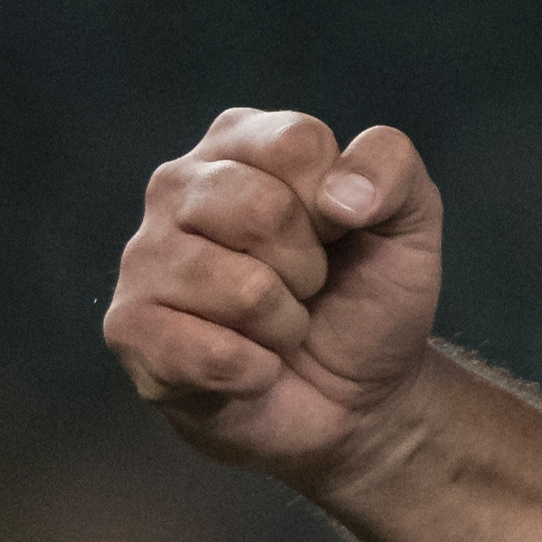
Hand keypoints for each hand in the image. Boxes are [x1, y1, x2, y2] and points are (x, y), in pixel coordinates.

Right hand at [103, 108, 444, 495]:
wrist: (354, 400)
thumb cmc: (367, 296)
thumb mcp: (411, 219)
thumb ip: (393, 167)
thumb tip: (341, 195)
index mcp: (240, 141)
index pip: (296, 145)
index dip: (341, 204)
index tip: (340, 233)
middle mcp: (178, 186)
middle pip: (263, 210)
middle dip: (310, 268)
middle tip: (307, 288)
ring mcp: (144, 257)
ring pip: (242, 288)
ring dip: (285, 324)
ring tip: (278, 326)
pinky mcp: (131, 329)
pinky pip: (210, 353)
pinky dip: (255, 372)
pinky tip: (251, 369)